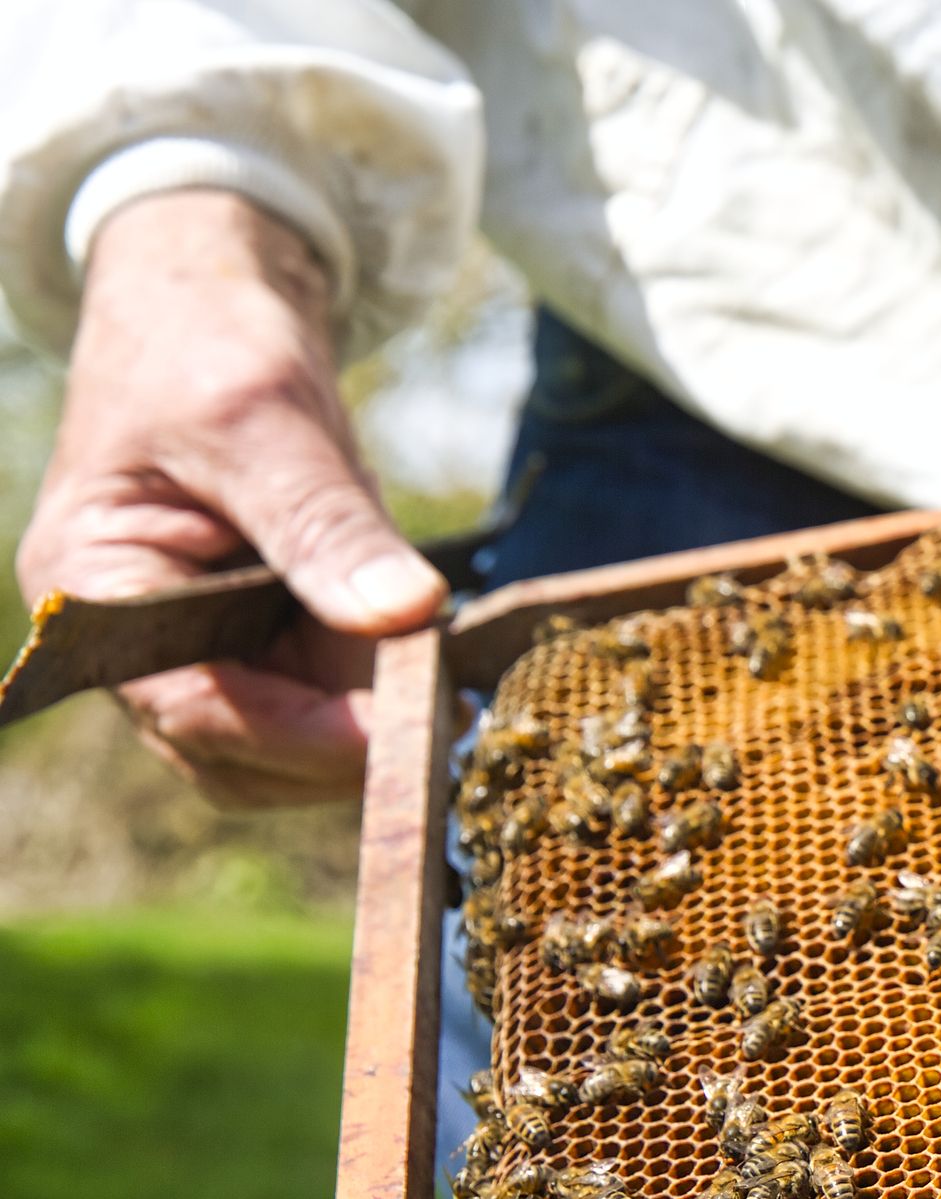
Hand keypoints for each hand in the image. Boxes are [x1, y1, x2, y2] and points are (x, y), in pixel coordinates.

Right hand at [17, 190, 444, 806]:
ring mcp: (197, 648)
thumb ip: (325, 522)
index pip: (197, 713)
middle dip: (344, 744)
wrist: (212, 304)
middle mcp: (134, 643)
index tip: (408, 736)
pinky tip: (428, 648)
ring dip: (368, 720)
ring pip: (289, 744)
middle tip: (452, 711)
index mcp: (94, 591)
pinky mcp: (257, 640)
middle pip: (243, 756)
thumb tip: (406, 615)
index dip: (307, 738)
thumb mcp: (264, 418)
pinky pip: (321, 698)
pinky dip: (378, 688)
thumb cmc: (206, 342)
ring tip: (441, 664)